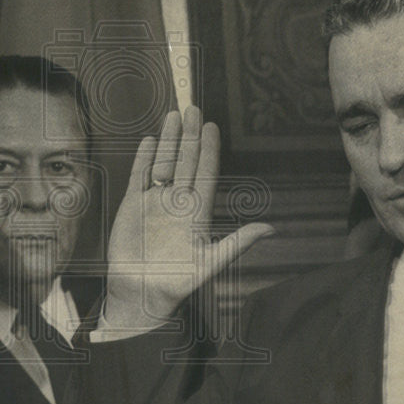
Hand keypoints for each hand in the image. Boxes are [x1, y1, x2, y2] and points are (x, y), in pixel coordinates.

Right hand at [104, 107, 273, 328]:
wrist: (141, 294)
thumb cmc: (178, 283)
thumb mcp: (211, 263)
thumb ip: (238, 243)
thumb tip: (271, 229)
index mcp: (197, 212)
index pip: (206, 173)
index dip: (209, 149)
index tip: (213, 127)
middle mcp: (177, 202)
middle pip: (186, 161)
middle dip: (190, 135)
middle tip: (194, 109)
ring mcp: (154, 201)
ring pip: (164, 163)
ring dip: (169, 140)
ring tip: (174, 116)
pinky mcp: (133, 206)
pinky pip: (139, 176)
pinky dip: (143, 158)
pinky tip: (150, 140)